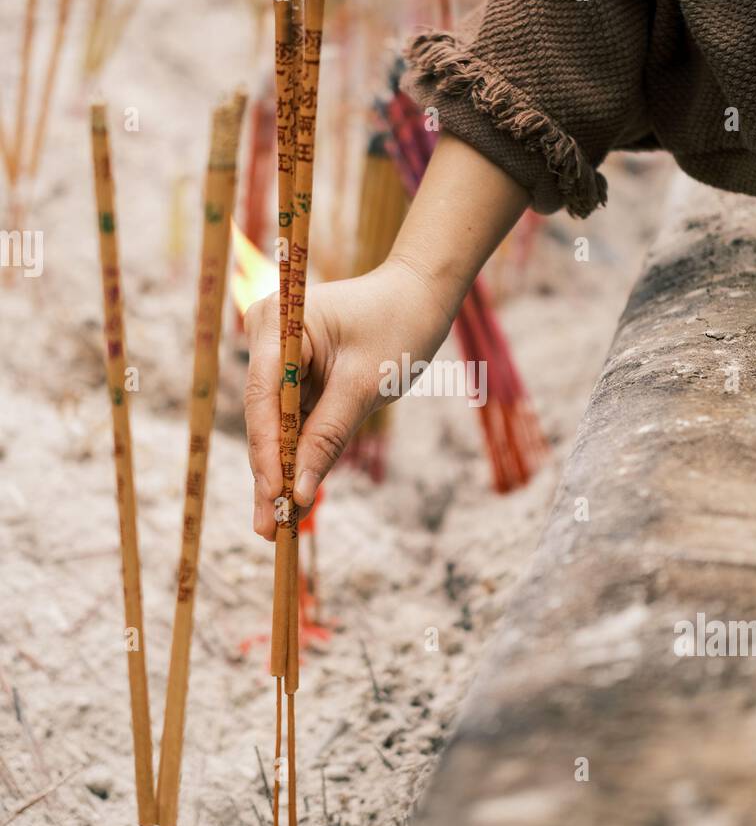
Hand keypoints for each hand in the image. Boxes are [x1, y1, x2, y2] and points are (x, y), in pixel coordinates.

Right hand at [243, 258, 453, 538]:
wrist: (421, 296)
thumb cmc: (398, 325)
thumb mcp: (365, 385)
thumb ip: (328, 436)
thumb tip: (298, 492)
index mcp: (276, 324)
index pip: (263, 398)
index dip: (267, 452)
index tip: (276, 496)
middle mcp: (267, 340)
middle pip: (263, 418)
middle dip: (269, 474)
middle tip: (267, 529)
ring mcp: (278, 359)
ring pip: (275, 428)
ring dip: (280, 473)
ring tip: (276, 527)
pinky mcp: (296, 377)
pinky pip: (292, 423)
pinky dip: (297, 457)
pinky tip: (293, 500)